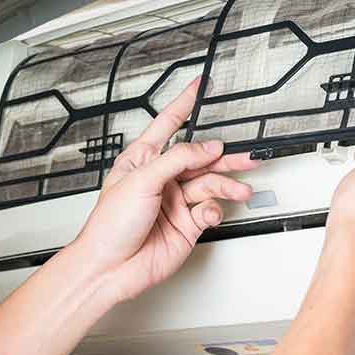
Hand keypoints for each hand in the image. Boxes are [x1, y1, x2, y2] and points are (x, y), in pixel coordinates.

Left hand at [72, 78, 259, 301]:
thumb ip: (177, 159)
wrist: (110, 268)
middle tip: (245, 156)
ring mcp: (175, 202)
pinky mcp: (187, 225)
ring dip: (227, 186)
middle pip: (199, 159)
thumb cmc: (109, 226)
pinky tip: (210, 213)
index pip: (168, 124)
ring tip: (241, 188)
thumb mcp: (141, 181)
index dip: (184, 104)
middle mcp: (161, 179)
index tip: (200, 87)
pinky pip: (209, 211)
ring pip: (209, 185)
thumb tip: (206, 147)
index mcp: (143, 160)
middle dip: (223, 157)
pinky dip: (214, 210)